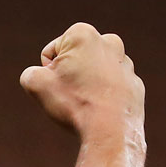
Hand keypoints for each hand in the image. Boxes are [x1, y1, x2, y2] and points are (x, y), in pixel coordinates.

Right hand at [19, 22, 144, 137]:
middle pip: (75, 59)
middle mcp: (109, 42)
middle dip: (70, 74)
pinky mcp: (135, 83)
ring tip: (87, 103)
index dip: (48, 73)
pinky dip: (105, 95)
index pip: (51, 53)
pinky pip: (111, 87)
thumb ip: (30, 73)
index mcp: (83, 34)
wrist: (111, 132)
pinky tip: (102, 110)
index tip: (59, 85)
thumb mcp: (35, 84)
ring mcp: (125, 64)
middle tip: (72, 94)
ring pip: (94, 73)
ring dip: (88, 84)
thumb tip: (39, 76)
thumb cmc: (74, 104)